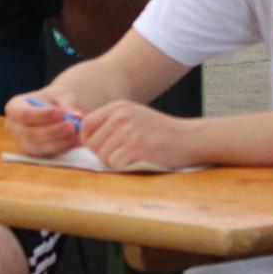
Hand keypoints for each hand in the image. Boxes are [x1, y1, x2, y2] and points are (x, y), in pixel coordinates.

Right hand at [4, 89, 83, 157]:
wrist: (57, 111)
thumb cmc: (55, 100)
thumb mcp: (62, 95)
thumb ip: (68, 104)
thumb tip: (76, 116)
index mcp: (14, 108)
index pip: (23, 114)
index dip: (41, 115)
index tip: (59, 112)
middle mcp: (14, 128)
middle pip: (29, 134)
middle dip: (52, 131)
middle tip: (72, 125)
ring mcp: (23, 143)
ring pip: (39, 147)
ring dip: (59, 141)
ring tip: (76, 131)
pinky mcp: (35, 154)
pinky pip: (47, 154)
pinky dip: (63, 147)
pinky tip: (75, 139)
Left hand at [80, 100, 196, 170]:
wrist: (188, 138)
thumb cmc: (160, 132)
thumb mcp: (134, 116)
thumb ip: (111, 123)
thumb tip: (83, 140)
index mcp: (118, 107)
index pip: (86, 125)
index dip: (87, 141)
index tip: (98, 148)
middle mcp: (121, 116)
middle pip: (92, 143)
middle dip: (102, 154)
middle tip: (120, 154)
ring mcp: (129, 131)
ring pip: (102, 155)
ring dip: (114, 161)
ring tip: (131, 156)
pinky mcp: (136, 147)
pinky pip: (114, 163)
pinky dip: (123, 166)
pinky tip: (137, 160)